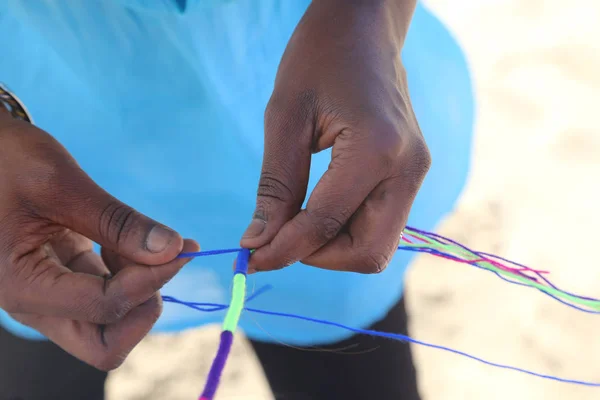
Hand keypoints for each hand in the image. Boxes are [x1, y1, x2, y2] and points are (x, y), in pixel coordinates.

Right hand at [0, 112, 197, 369]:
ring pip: (111, 326)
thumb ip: (116, 221)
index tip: (181, 245)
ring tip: (140, 238)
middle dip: (144, 306)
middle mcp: (35, 305)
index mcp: (21, 285)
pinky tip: (127, 241)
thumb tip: (173, 248)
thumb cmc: (6, 160)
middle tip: (160, 258)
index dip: (151, 279)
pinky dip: (131, 276)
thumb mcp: (60, 183)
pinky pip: (108, 298)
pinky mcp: (65, 283)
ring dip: (140, 289)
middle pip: (106, 346)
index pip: (105, 307)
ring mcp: (51, 298)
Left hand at [241, 0, 428, 272]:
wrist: (364, 28)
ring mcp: (415, 174)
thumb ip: (275, 187)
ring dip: (331, 247)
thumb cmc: (319, 58)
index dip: (282, 249)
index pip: (325, 224)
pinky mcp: (410, 175)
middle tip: (275, 238)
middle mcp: (408, 169)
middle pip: (368, 253)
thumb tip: (257, 244)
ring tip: (291, 221)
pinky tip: (314, 210)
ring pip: (376, 246)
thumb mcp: (285, 117)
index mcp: (378, 150)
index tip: (247, 258)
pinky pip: (379, 225)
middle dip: (317, 256)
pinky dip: (344, 231)